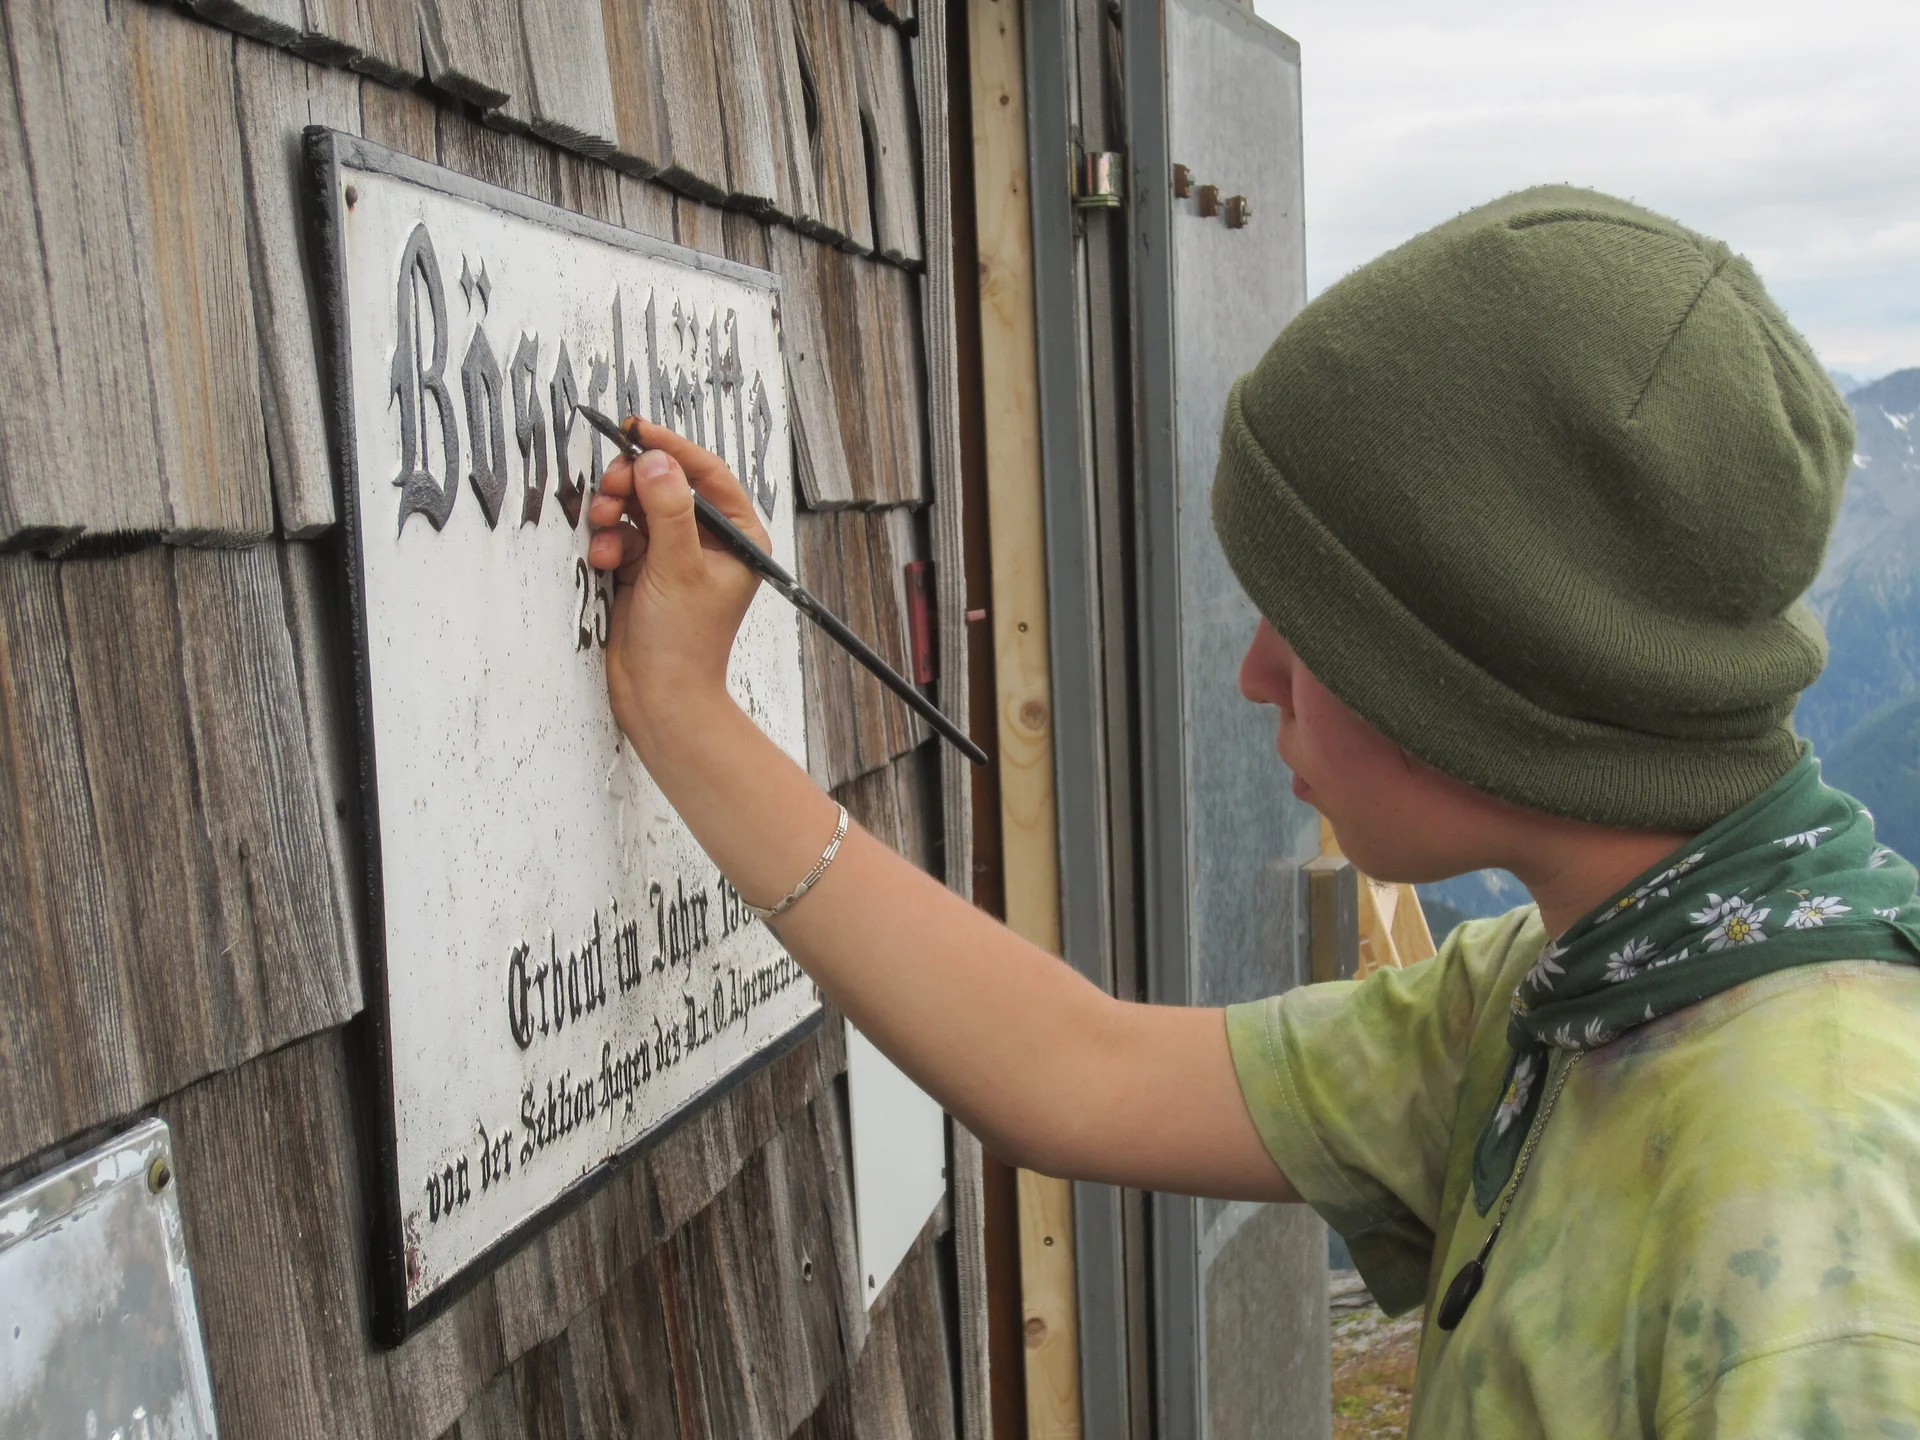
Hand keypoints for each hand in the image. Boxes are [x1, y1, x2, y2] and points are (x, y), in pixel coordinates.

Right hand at [587, 418, 768, 753]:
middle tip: (610, 483)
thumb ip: (667, 509)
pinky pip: (624, 534)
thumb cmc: (686, 643)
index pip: (708, 473)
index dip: (672, 448)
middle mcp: (711, 542)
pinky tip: (603, 557)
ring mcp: (677, 555)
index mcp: (739, 536)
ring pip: (640, 506)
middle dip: (633, 481)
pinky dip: (609, 540)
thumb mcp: (678, 566)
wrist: (660, 697)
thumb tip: (656, 461)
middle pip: (667, 484)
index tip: (637, 430)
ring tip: (602, 524)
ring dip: (615, 510)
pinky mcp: (647, 570)